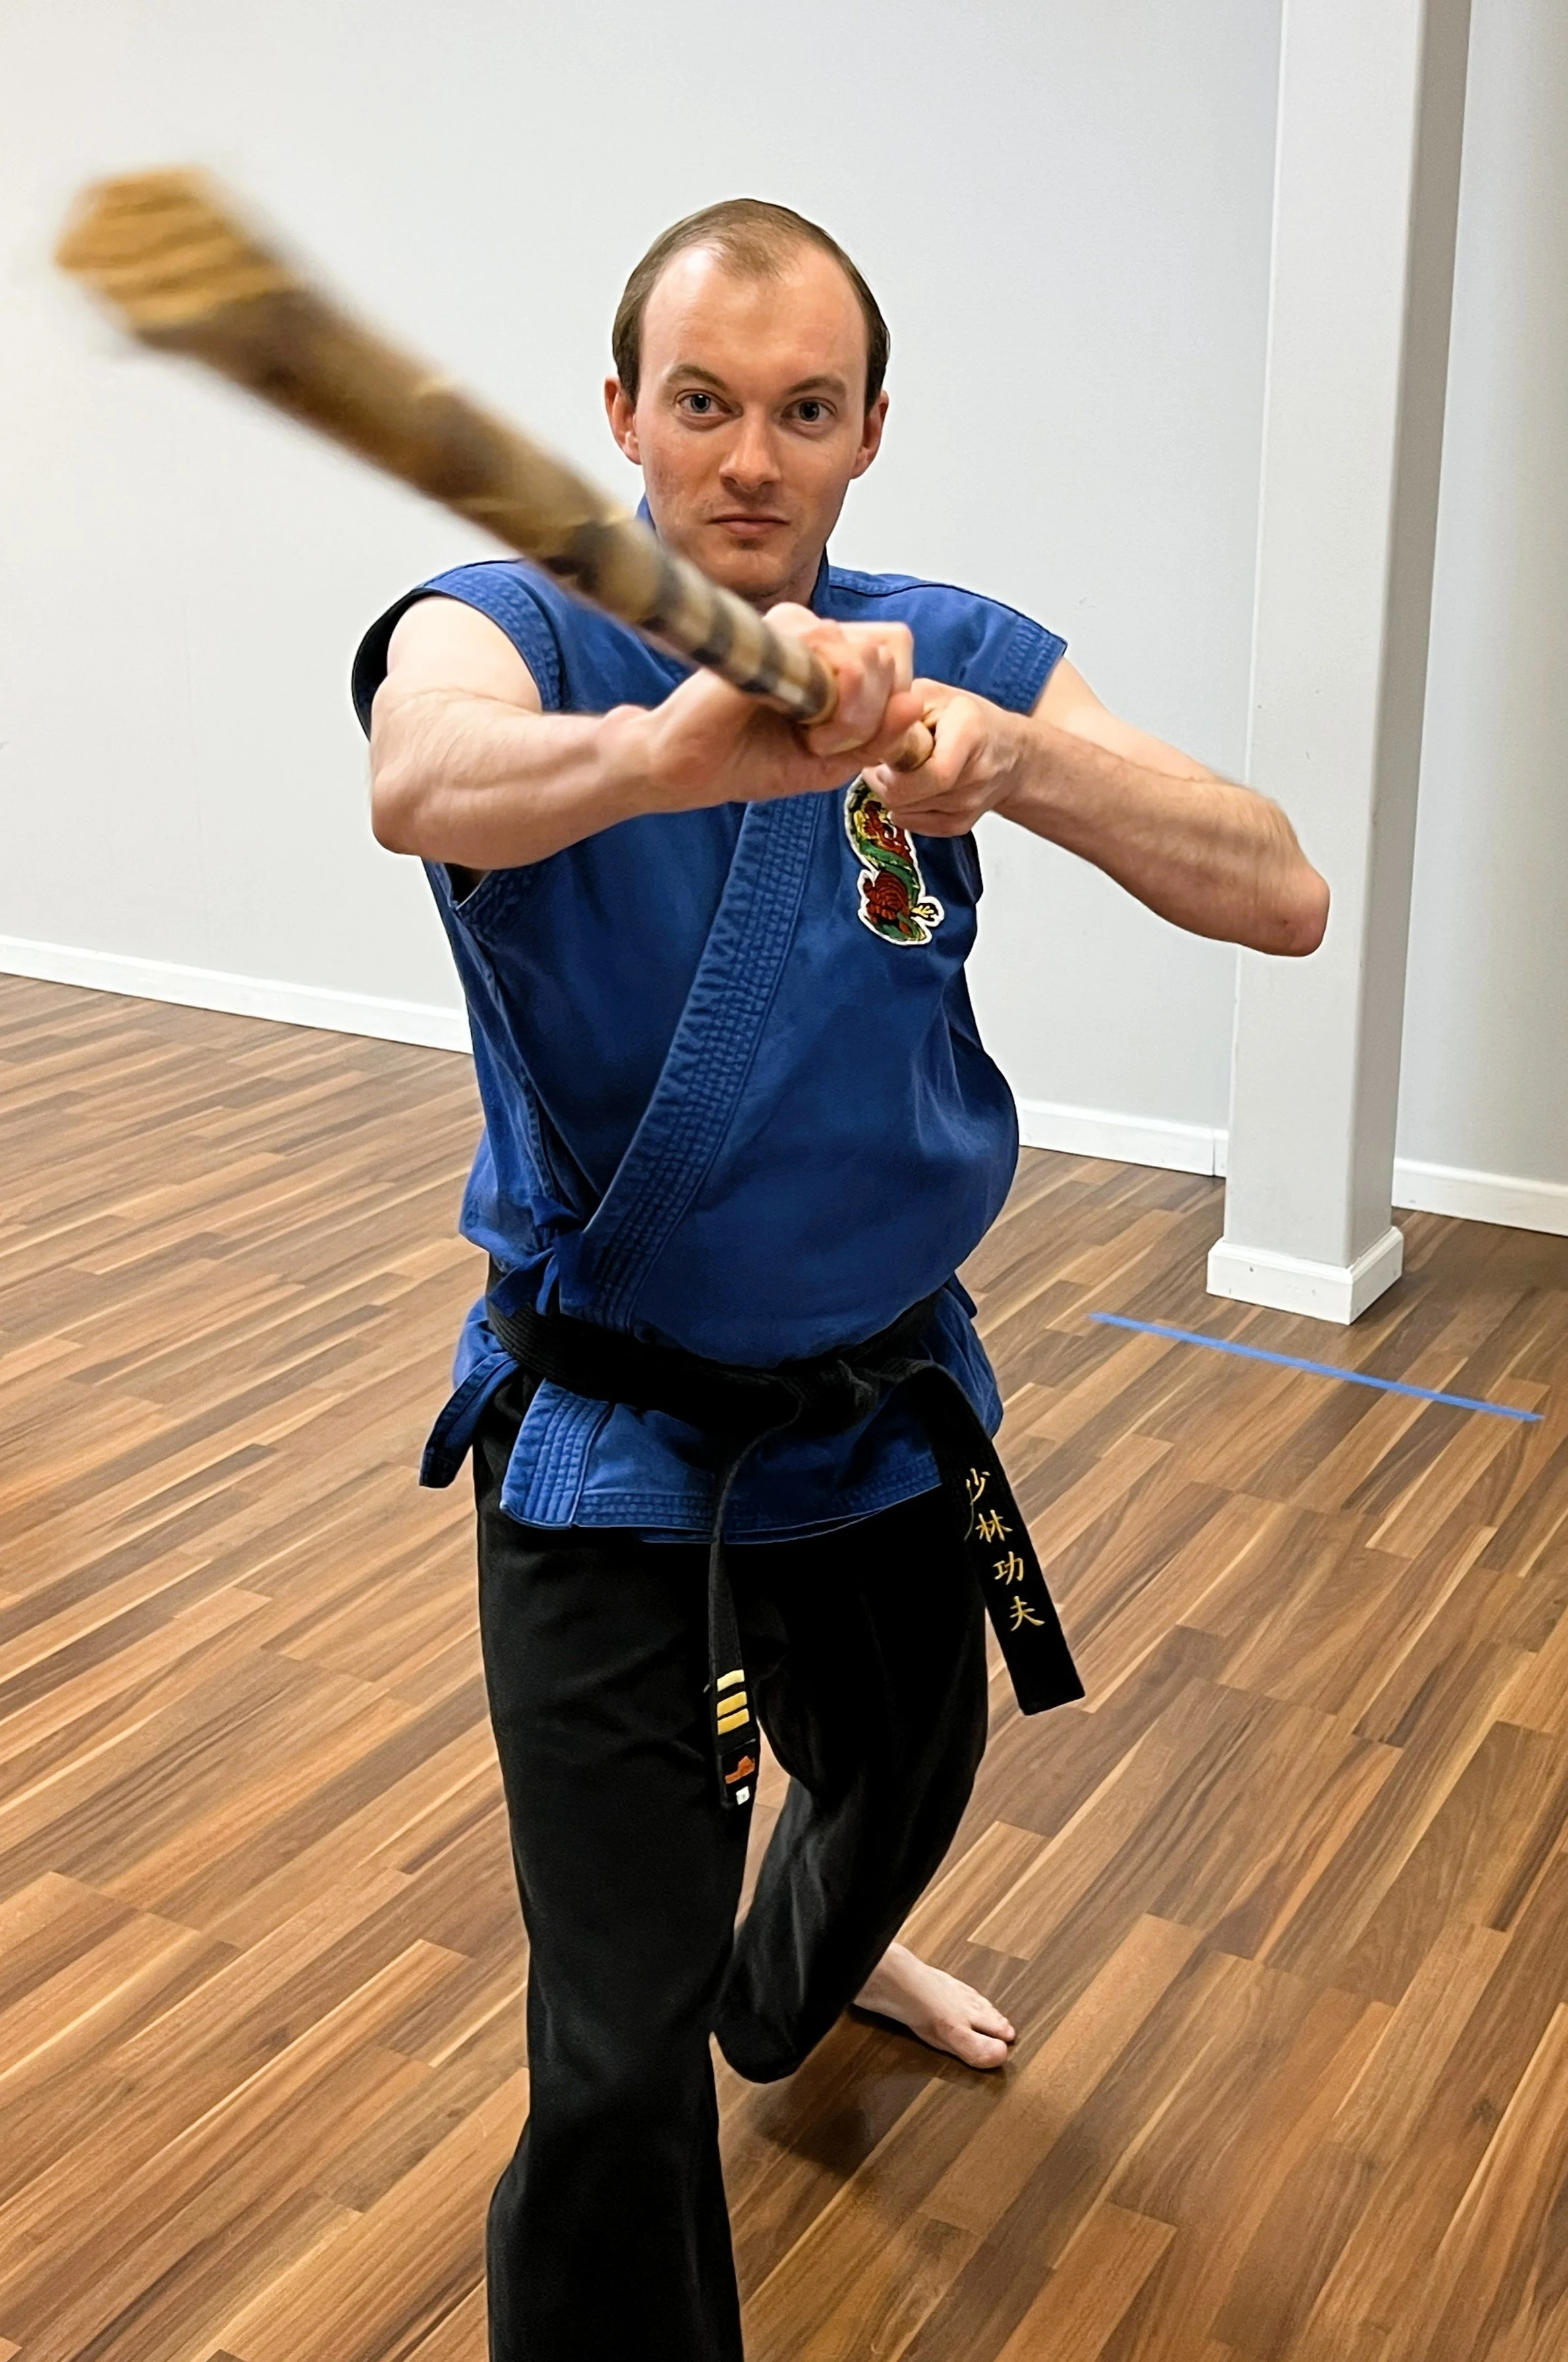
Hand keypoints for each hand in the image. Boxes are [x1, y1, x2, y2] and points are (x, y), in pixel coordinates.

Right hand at [632, 607, 924, 811]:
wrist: (682, 769)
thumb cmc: (745, 761)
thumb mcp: (829, 763)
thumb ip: (878, 738)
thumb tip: (916, 705)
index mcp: (830, 656)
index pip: (896, 657)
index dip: (890, 707)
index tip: (848, 744)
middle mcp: (815, 633)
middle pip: (891, 652)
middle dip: (876, 714)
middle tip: (828, 744)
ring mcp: (793, 627)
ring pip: (870, 654)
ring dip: (856, 715)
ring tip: (812, 739)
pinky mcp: (772, 634)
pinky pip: (835, 651)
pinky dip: (836, 704)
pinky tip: (805, 731)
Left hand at [864, 679, 1025, 836]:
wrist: (1010, 754)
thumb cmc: (970, 720)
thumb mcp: (936, 695)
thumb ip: (902, 705)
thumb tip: (866, 725)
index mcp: (970, 734)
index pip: (931, 773)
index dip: (894, 770)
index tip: (882, 755)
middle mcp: (975, 775)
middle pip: (907, 797)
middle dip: (884, 781)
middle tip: (885, 763)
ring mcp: (969, 805)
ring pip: (904, 812)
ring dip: (893, 793)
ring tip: (905, 770)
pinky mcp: (960, 825)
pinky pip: (913, 825)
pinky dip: (904, 807)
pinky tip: (914, 787)